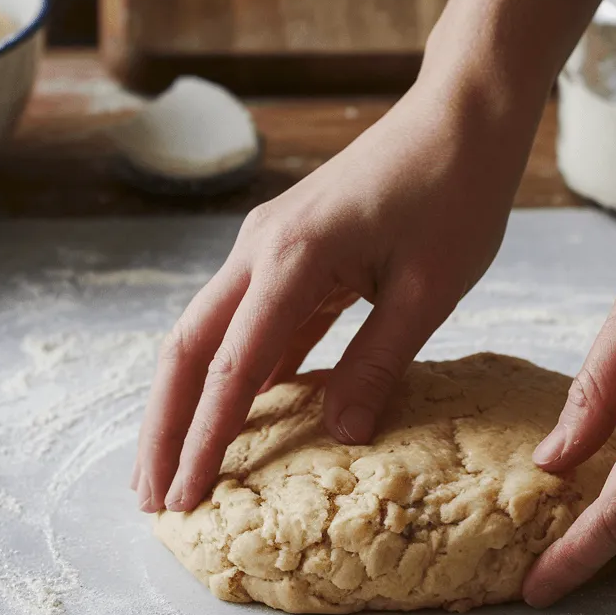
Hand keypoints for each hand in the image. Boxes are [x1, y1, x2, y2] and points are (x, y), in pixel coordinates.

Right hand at [131, 76, 532, 511]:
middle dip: (165, 426)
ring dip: (193, 401)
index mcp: (291, 258)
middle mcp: (261, 249)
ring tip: (180, 467)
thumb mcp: (427, 289)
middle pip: (187, 348)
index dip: (204, 441)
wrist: (462, 114)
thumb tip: (341, 434)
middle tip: (153, 497)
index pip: (230, 369)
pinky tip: (241, 413)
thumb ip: (377, 362)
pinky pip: (253, 320)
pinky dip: (239, 370)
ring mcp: (270, 246)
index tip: (184, 500)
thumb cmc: (455, 191)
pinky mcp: (293, 250)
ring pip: (210, 334)